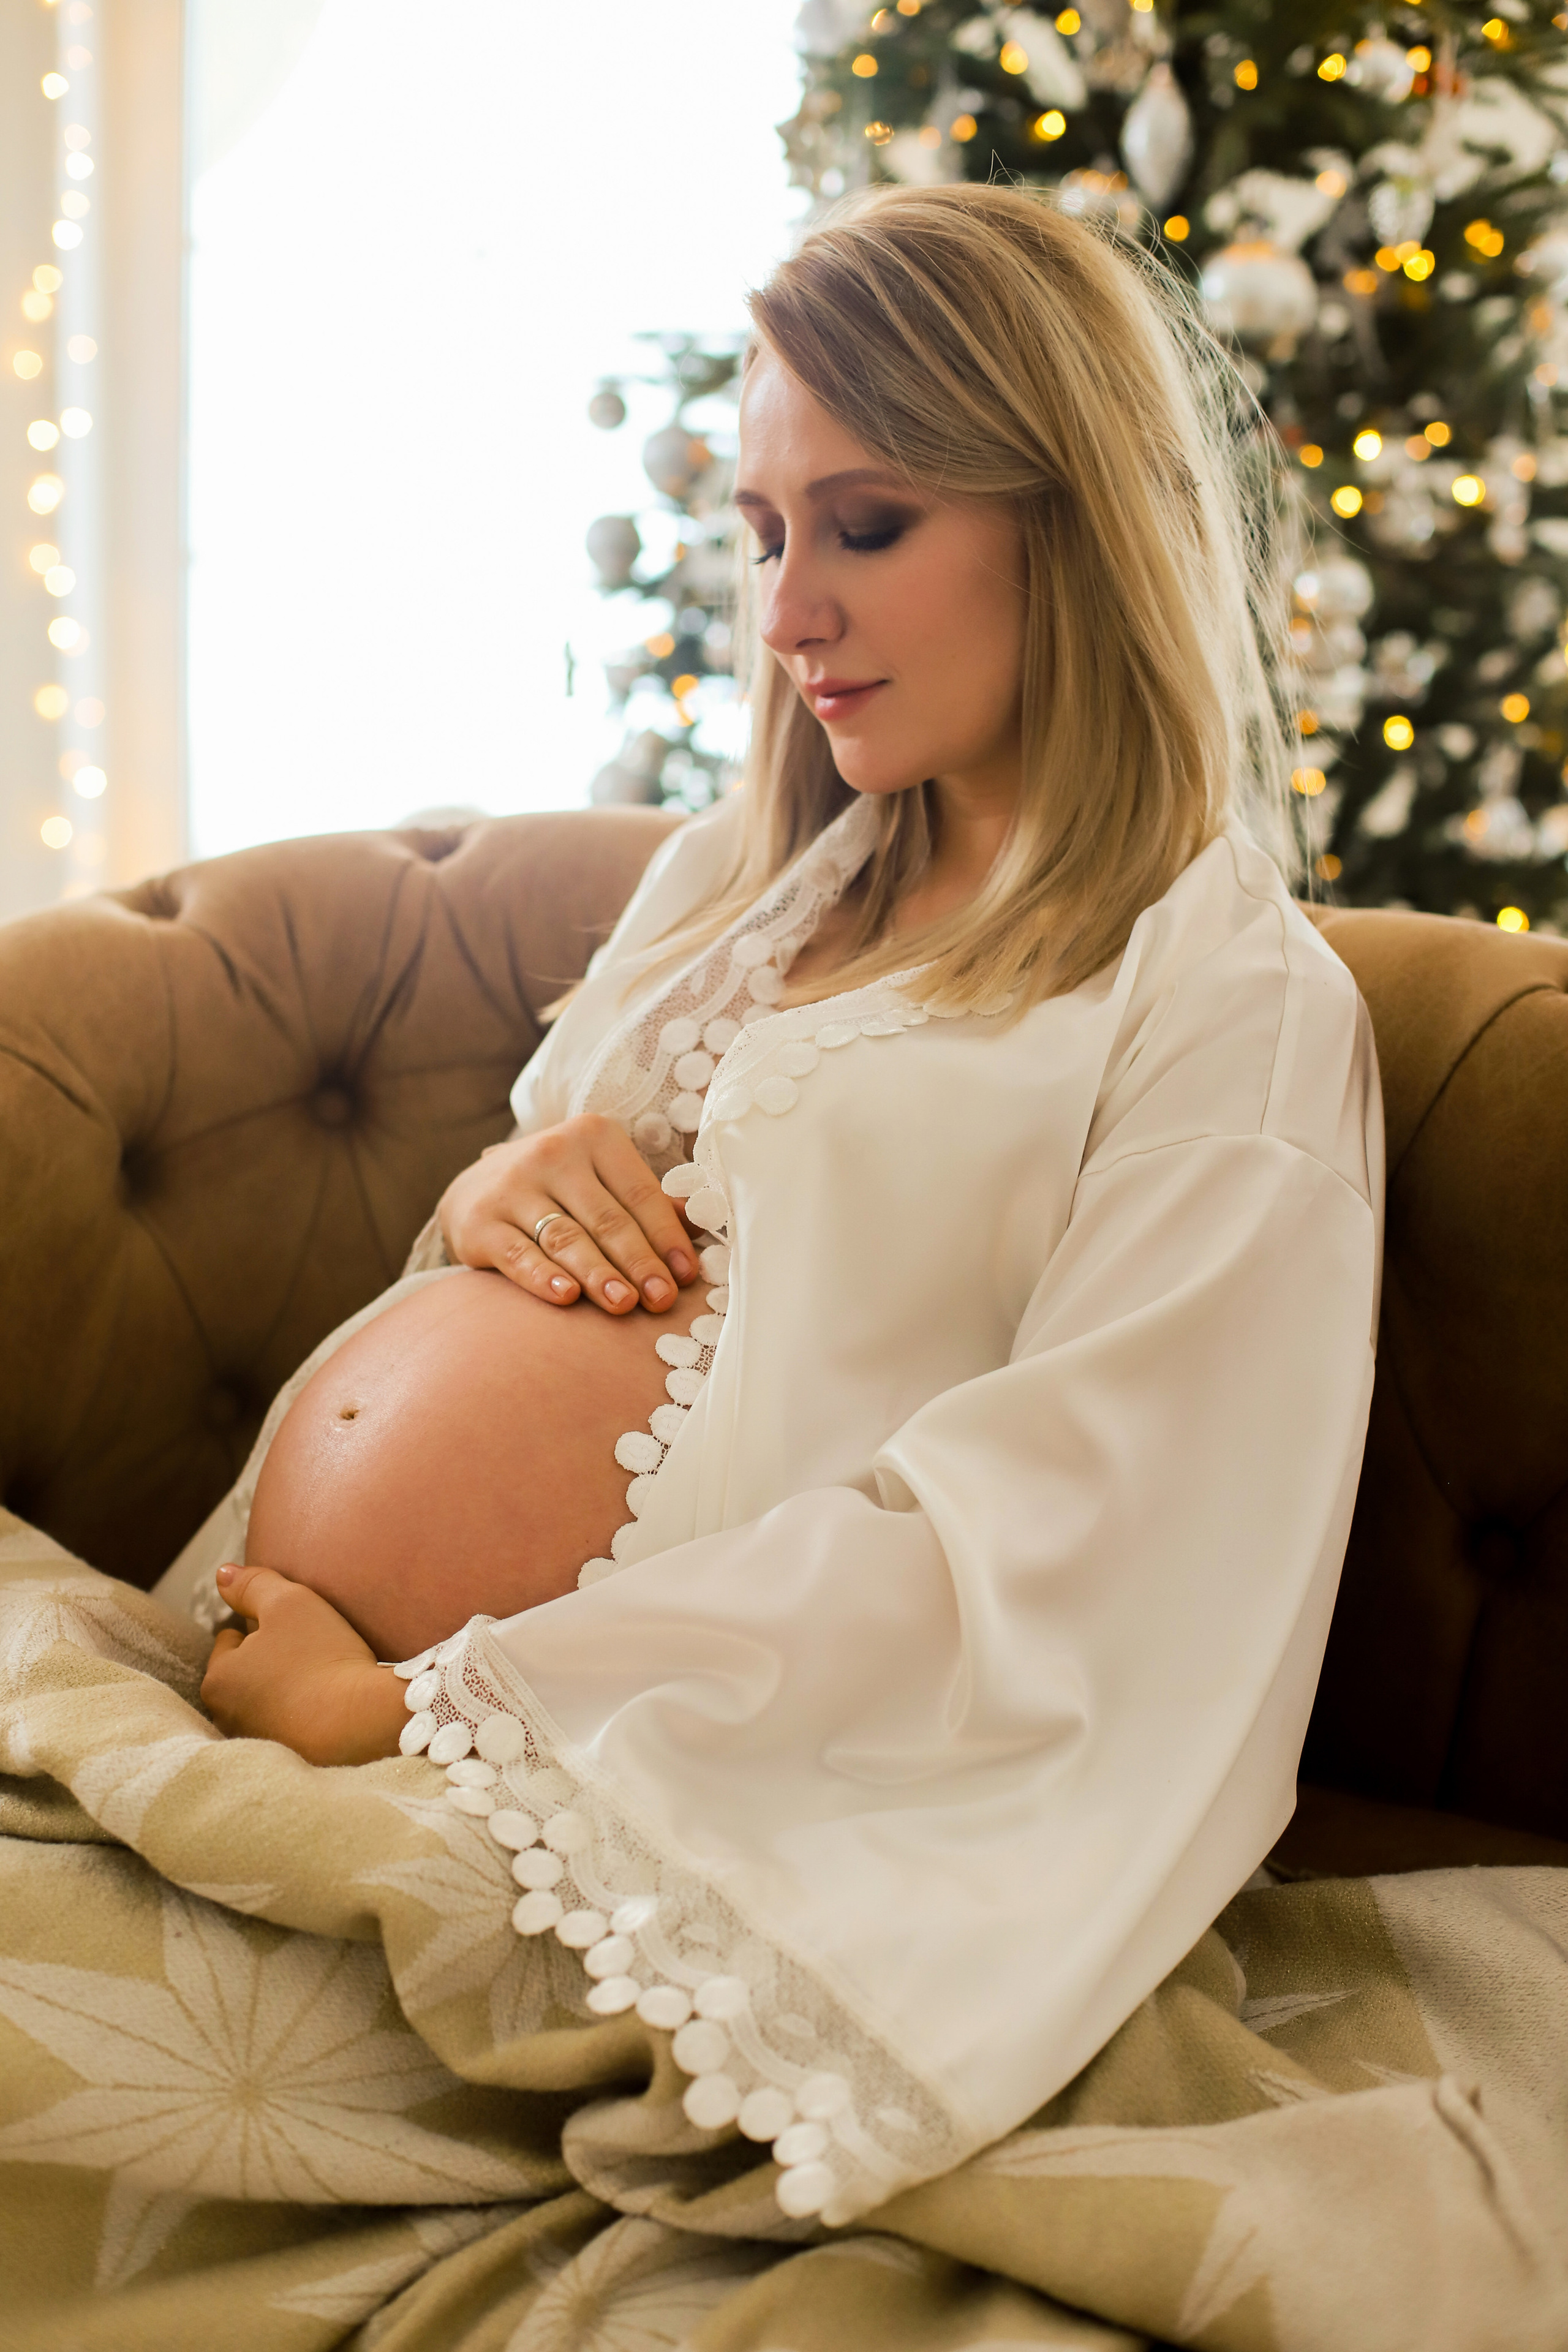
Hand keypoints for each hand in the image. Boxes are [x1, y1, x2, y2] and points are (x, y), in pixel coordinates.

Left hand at [201, 1564, 408, 1764]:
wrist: (363, 1722)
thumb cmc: (322, 1658)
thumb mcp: (289, 1603)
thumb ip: (253, 1584)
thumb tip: (223, 1574)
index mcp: (218, 1679)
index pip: (230, 1638)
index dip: (263, 1626)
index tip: (295, 1630)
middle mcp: (225, 1718)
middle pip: (245, 1672)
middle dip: (268, 1662)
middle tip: (308, 1654)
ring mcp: (254, 1744)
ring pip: (265, 1700)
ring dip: (283, 1690)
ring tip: (320, 1681)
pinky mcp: (284, 1761)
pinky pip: (287, 1726)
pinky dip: (300, 1716)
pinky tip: (325, 1708)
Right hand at [438, 1112, 697, 1315]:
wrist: (475, 1187)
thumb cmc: (559, 1188)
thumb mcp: (602, 1178)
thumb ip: (647, 1200)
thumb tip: (702, 1223)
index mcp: (593, 1136)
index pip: (639, 1192)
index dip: (665, 1236)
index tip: (686, 1274)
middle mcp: (551, 1153)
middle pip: (606, 1218)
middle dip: (638, 1262)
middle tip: (660, 1299)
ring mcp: (512, 1187)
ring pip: (565, 1238)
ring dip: (598, 1274)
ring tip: (624, 1304)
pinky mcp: (480, 1221)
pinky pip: (518, 1255)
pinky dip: (543, 1278)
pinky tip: (567, 1298)